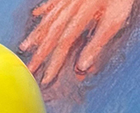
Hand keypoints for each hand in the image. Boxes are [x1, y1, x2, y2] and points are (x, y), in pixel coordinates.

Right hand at [20, 0, 139, 86]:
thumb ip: (97, 43)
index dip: (54, 62)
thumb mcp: (115, 20)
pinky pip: (53, 2)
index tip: (46, 79)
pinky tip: (35, 14)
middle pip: (51, 33)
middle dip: (40, 53)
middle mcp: (71, 6)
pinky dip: (44, 9)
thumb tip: (82, 67)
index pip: (64, 43)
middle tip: (30, 69)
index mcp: (81, 15)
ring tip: (24, 47)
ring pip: (49, 18)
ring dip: (36, 34)